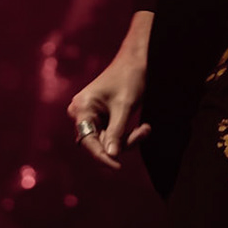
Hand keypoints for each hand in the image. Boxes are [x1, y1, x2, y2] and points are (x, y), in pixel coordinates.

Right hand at [66, 50, 150, 170]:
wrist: (136, 61)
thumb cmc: (129, 78)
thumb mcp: (125, 106)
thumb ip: (117, 132)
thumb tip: (111, 156)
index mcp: (82, 107)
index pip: (88, 141)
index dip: (102, 156)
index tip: (118, 167)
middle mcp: (81, 112)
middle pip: (98, 142)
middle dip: (123, 142)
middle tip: (144, 131)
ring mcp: (90, 114)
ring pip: (107, 141)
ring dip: (128, 139)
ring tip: (146, 128)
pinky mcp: (101, 117)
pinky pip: (112, 135)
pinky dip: (127, 134)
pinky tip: (142, 127)